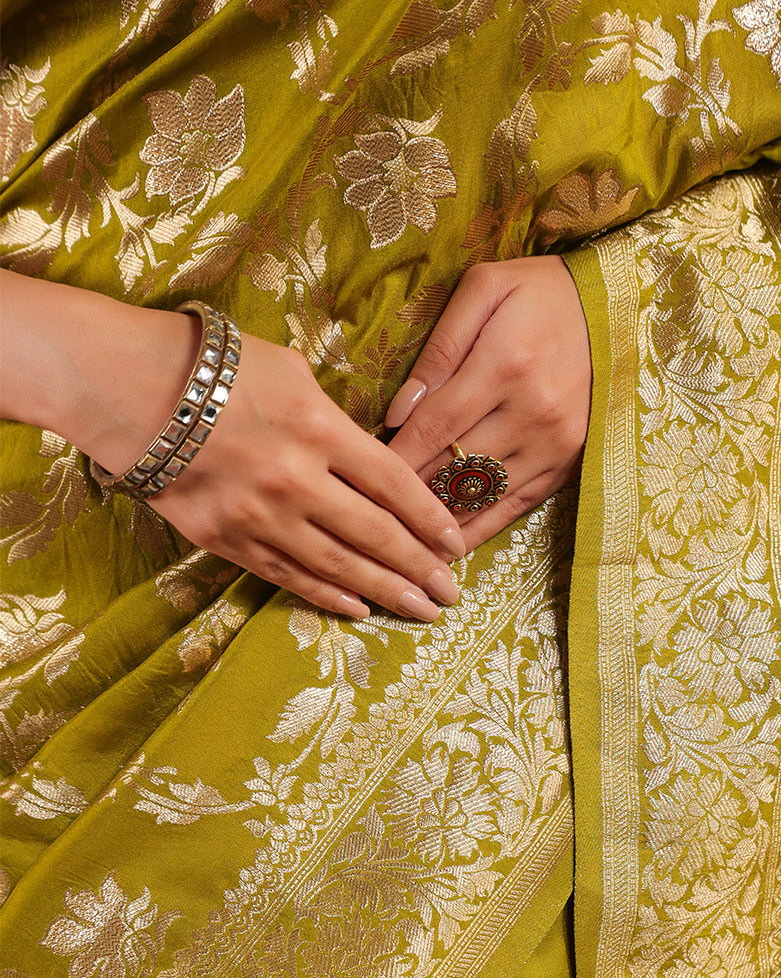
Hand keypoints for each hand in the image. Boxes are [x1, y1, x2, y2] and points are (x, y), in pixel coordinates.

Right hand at [0, 271, 464, 620]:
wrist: (129, 387)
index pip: (393, 483)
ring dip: (385, 592)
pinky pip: (288, 576)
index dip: (430, 517)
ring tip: (420, 611)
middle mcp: (296, 479)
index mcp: (319, 427)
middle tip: (451, 594)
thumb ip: (336, 419)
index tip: (455, 542)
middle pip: (375, 535)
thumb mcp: (291, 371)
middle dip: (420, 568)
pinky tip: (359, 609)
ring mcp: (260, 516)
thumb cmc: (216, 366)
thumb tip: (372, 459)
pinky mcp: (226, 539)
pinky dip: (327, 596)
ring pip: (337, 566)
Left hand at [384, 257, 591, 549]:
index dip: (394, 459)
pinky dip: (479, 528)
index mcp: (504, 365)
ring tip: (403, 539)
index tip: (361, 480)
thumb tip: (398, 412)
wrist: (615, 308)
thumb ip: (438, 349)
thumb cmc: (538, 292)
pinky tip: (448, 544)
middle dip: (409, 494)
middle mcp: (532, 412)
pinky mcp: (568, 463)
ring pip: (483, 497)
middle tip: (372, 513)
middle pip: (454, 469)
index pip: (433, 428)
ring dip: (440, 519)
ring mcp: (554, 444)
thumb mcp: (484, 290)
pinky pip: (515, 507)